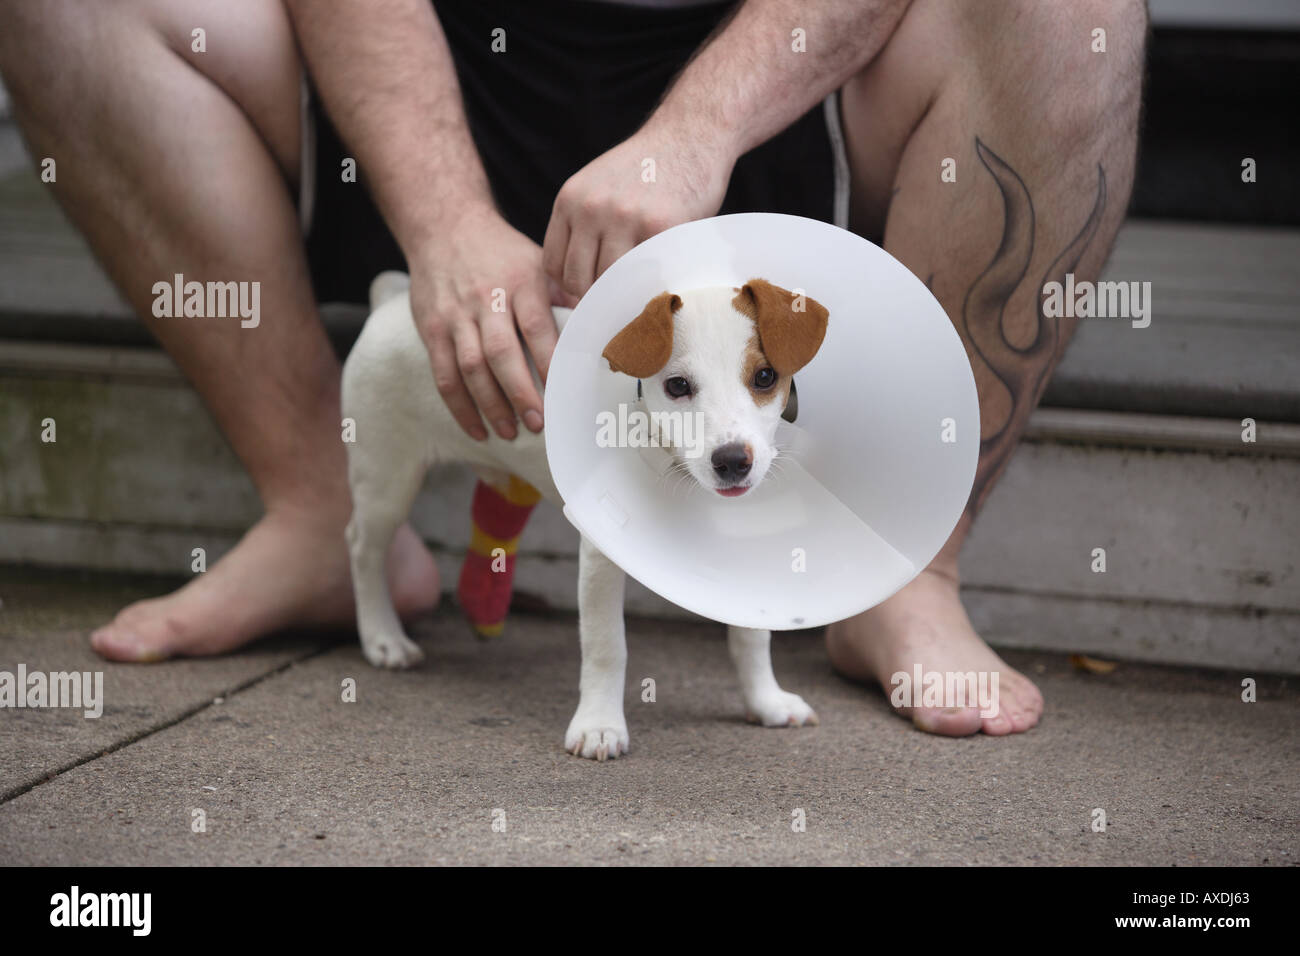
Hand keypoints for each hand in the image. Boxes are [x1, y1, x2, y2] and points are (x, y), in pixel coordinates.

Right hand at [409, 206, 563, 440]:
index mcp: (520, 282)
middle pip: (501, 353)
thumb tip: (602, 327)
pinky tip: (478, 428)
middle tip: (538, 424)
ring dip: (491, 406)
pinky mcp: (432, 329)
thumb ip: (565, 295)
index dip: (550, 361)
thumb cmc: (502, 253)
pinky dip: (460, 407)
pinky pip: (444, 374)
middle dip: (520, 393)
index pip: (537, 327)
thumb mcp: (538, 262)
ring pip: (471, 368)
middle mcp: (486, 299)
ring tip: (511, 432)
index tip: (564, 392)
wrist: (446, 226)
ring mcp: (455, 316)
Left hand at [542, 120, 735, 298]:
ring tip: (638, 288)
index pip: (552, 265)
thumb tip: (572, 285)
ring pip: (609, 283)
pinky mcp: (660, 227)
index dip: (569, 286)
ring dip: (623, 292)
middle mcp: (591, 209)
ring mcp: (625, 218)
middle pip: (576, 280)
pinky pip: (646, 273)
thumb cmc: (645, 169)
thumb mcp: (596, 186)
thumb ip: (581, 225)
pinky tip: (660, 275)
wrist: (689, 135)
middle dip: (594, 296)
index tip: (590, 290)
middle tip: (616, 298)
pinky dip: (651, 282)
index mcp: (570, 200)